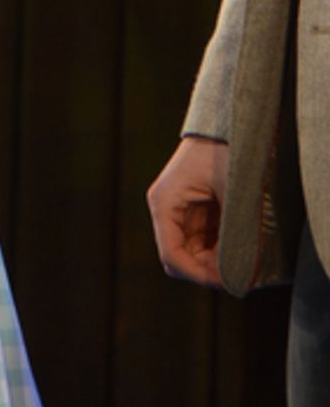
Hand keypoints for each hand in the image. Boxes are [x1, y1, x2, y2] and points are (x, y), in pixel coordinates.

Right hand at [147, 135, 228, 286]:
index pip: (171, 255)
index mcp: (164, 203)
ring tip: (241, 262)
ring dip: (213, 262)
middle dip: (206, 271)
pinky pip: (201, 242)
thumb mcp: (230, 194)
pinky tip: (238, 249)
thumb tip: (235, 272)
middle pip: (179, 258)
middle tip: (238, 275)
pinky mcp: (192, 211)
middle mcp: (166, 210)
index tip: (227, 282)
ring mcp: (178, 211)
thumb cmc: (225, 152)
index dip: (197, 274)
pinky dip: (218, 251)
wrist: (228, 124)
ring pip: (191, 253)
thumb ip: (229, 233)